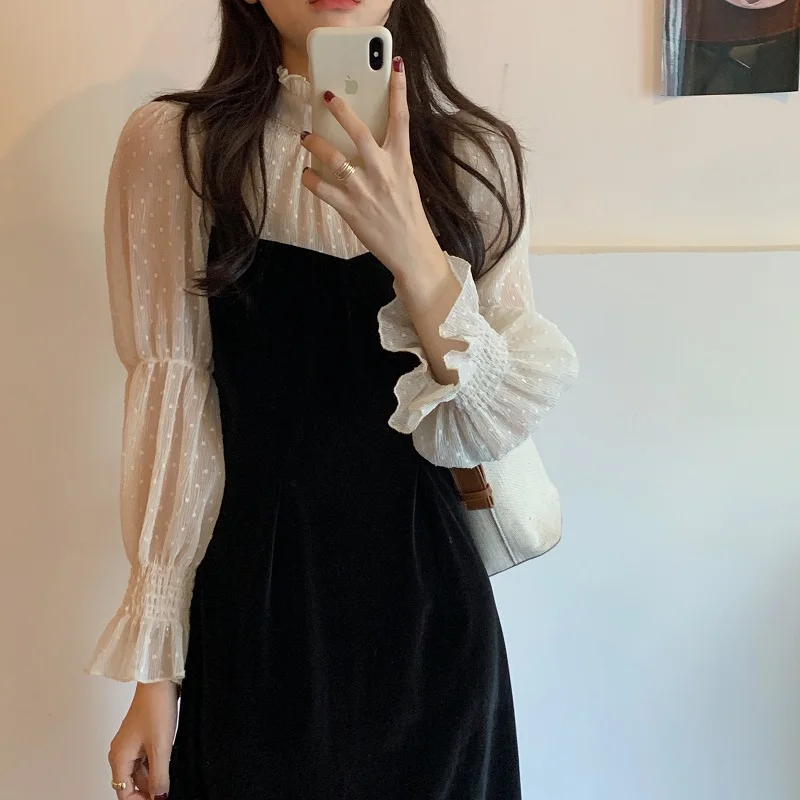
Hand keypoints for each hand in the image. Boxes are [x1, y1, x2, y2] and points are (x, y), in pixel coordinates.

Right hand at [109, 681, 178, 799]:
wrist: (160, 680)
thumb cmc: (156, 707)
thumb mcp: (160, 748)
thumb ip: (159, 777)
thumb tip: (160, 798)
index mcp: (118, 757)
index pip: (124, 793)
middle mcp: (121, 752)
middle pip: (132, 783)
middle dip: (148, 790)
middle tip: (167, 791)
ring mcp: (131, 743)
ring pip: (141, 771)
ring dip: (154, 777)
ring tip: (171, 778)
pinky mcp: (142, 735)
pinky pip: (146, 757)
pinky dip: (156, 764)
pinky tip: (169, 764)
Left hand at [300, 56, 442, 278]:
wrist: (411, 250)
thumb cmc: (408, 215)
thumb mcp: (406, 181)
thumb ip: (389, 159)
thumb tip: (366, 140)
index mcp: (401, 162)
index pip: (402, 119)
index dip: (399, 90)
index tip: (397, 65)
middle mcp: (383, 171)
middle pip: (359, 132)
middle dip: (341, 111)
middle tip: (328, 96)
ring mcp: (364, 190)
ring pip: (333, 158)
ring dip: (315, 144)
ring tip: (306, 137)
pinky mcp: (350, 209)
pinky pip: (322, 188)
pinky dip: (310, 180)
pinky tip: (306, 175)